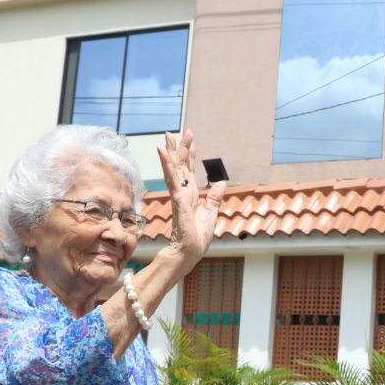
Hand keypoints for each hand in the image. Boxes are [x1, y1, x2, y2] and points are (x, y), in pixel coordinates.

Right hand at [156, 129, 225, 267]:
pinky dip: (168, 165)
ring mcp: (178, 196)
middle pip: (180, 166)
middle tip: (177, 131)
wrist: (189, 253)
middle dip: (179, 148)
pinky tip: (163, 152)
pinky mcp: (178, 201)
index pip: (189, 171)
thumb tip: (222, 182)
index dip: (190, 155)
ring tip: (167, 135)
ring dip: (171, 151)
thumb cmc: (197, 238)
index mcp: (191, 196)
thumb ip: (215, 198)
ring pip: (174, 169)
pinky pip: (172, 180)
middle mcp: (183, 193)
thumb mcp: (211, 214)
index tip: (190, 140)